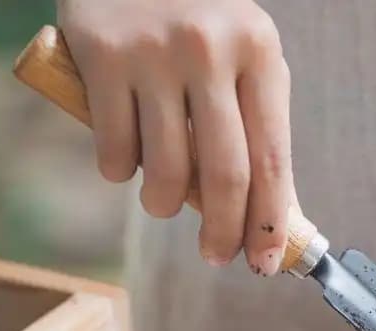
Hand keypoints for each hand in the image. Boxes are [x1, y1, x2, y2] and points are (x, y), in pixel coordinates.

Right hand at [58, 0, 295, 273]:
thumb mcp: (243, 53)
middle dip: (221, 231)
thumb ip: (256, 122)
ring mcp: (153, 53)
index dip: (269, 222)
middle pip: (224, 175)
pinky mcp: (101, 55)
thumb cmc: (197, 17)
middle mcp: (210, 51)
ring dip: (162, 204)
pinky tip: (125, 161)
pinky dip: (120, 171)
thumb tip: (273, 215)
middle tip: (214, 256)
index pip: (272, 158)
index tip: (264, 262)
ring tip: (160, 201)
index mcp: (260, 53)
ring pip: (165, 170)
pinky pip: (115, 149)